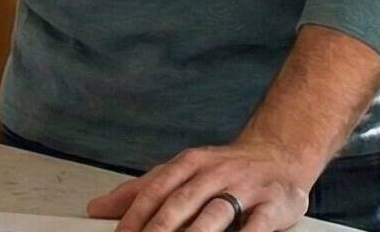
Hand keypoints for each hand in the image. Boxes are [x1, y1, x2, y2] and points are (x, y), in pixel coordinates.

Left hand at [88, 142, 312, 231]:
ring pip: (216, 212)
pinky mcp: (273, 203)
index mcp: (189, 164)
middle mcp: (214, 173)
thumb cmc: (224, 170)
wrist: (280, 154)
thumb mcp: (181, 171)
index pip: (156, 190)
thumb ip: (141, 190)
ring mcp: (245, 187)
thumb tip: (98, 208)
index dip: (136, 215)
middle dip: (161, 227)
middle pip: (182, 201)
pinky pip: (256, 225)